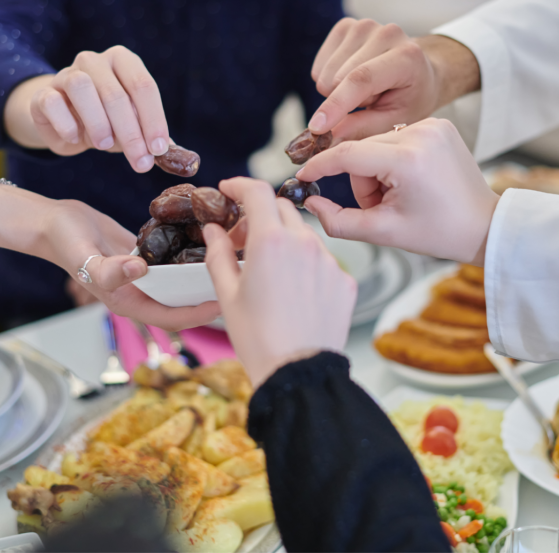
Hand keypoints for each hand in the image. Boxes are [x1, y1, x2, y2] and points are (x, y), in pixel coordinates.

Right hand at [0, 186, 219, 329]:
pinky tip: (210, 237)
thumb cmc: (65, 242)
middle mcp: (139, 291)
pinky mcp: (146, 254)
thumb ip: (109, 269)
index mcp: (128, 301)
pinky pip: (172, 258)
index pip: (171, 317)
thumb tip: (139, 270)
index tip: (224, 303)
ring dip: (201, 274)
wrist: (52, 222)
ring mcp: (143, 273)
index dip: (198, 314)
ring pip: (179, 281)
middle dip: (208, 295)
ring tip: (231, 259)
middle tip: (238, 279)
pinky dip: (189, 252)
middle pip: (182, 301)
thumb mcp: (84, 256)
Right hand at [4, 46, 169, 172]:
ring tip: (105, 145)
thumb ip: (155, 139)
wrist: (63, 121)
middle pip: (116, 93)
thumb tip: (181, 157)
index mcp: (123, 61)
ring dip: (98, 123)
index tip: (158, 150)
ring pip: (82, 88)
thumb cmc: (107, 121)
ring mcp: (65, 74)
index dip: (153, 119)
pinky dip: (67, 124)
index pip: (143, 86)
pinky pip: (53, 102)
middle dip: (131, 133)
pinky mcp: (43, 94)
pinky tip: (75, 139)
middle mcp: (94, 61)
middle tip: (140, 163)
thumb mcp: (133, 127)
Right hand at [203, 177, 356, 387]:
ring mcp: (329, 261)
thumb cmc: (259, 338)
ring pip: (304, 235)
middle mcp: (304, 243)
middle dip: (259, 217)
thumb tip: (213, 230)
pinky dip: (305, 264)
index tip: (229, 190)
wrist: (299, 372)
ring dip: (284, 241)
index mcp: (271, 241)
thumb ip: (219, 254)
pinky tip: (293, 291)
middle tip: (241, 241)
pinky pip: (323, 260)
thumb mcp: (227, 294)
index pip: (257, 192)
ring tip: (268, 271)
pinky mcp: (345, 280)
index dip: (240, 185)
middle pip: (281, 209)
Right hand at [296, 118, 497, 264]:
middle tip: (379, 208)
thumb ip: (338, 220)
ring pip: (376, 143)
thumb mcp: (383, 232)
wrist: (484, 225)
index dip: (320, 166)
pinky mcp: (439, 123)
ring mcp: (433, 124)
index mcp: (409, 159)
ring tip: (398, 196)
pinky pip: (396, 137)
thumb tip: (310, 202)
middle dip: (361, 181)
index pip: (347, 154)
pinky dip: (393, 160)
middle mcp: (422, 132)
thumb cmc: (439, 232)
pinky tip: (409, 181)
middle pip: (361, 150)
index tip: (302, 176)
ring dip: (376, 170)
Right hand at [308, 19, 480, 141]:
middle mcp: (385, 34)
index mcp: (406, 56)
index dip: (336, 104)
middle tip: (372, 100)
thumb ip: (364, 128)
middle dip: (344, 101)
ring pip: (324, 73)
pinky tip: (352, 76)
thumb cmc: (410, 98)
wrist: (418, 70)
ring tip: (366, 88)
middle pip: (336, 78)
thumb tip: (329, 136)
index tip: (316, 127)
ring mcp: (364, 26)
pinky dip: (329, 78)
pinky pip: (319, 64)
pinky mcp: (346, 26)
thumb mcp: (397, 121)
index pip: (361, 79)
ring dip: (338, 90)